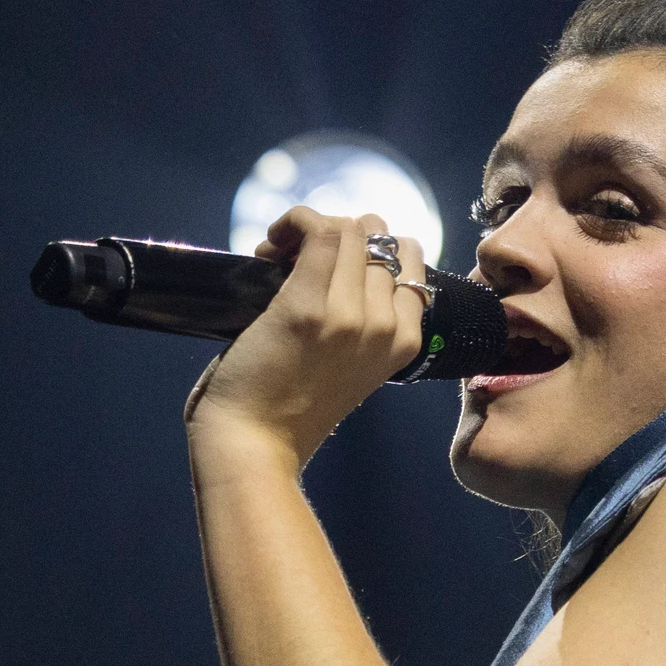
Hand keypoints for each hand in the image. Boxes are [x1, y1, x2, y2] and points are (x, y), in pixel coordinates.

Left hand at [184, 207, 427, 467]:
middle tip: (297, 261)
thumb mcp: (356, 367)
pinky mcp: (307, 306)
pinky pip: (319, 231)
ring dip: (311, 227)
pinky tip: (271, 244)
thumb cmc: (295, 409)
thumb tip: (348, 260)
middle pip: (378, 240)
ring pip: (350, 230)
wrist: (257, 443)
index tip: (331, 268)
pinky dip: (294, 222)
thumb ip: (368, 324)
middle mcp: (386, 324)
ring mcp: (350, 315)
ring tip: (278, 254)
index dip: (370, 250)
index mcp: (407, 341)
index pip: (408, 261)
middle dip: (339, 236)